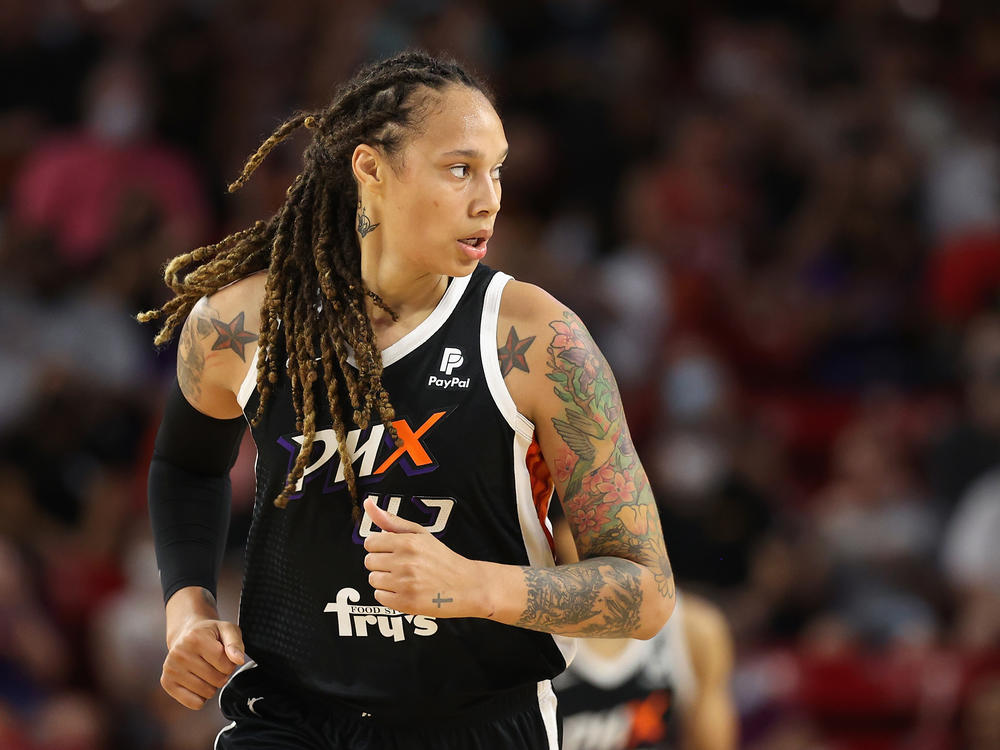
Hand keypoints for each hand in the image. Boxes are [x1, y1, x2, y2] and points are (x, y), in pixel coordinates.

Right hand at [161, 615, 244, 709]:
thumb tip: (238, 660)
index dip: (231, 664)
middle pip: (217, 680)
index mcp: (195, 638)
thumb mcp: (227, 630)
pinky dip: (201, 697)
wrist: (186, 634)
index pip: (226, 665)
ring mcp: (171, 669)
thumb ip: (235, 644)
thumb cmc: (209, 634)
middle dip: (222, 674)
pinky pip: (195, 703)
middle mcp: (179, 653)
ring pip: (207, 693)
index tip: (224, 655)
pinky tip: (198, 682)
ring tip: (206, 671)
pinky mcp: (167, 683)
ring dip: (212, 685)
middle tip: (214, 664)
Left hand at [362, 496, 486, 617]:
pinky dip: (389, 595)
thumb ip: (392, 521)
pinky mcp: (406, 603)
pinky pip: (379, 597)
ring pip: (373, 579)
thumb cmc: (442, 558)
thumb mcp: (421, 534)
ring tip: (404, 578)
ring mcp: (405, 584)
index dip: (379, 547)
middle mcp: (405, 562)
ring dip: (384, 580)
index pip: (370, 542)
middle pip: (369, 561)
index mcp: (408, 542)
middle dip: (382, 563)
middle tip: (401, 565)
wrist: (468, 586)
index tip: (392, 551)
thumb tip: (368, 504)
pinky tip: (405, 590)